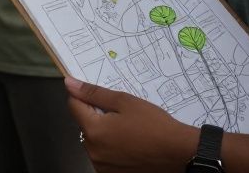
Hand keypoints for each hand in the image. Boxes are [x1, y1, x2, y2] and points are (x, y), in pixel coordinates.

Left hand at [65, 77, 196, 172]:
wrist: (178, 152)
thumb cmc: (154, 125)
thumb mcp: (124, 102)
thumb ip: (94, 93)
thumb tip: (70, 83)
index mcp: (93, 130)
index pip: (74, 106)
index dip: (83, 96)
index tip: (97, 95)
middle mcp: (93, 151)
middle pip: (84, 124)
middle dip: (97, 115)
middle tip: (120, 113)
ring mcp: (102, 165)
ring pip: (94, 140)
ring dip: (104, 133)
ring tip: (128, 129)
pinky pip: (103, 155)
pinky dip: (111, 147)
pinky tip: (129, 143)